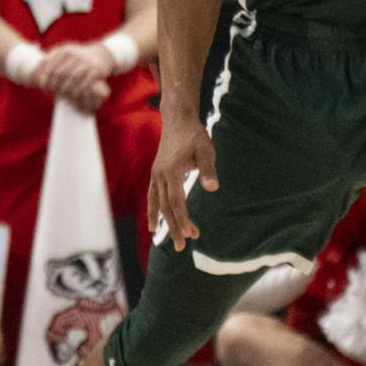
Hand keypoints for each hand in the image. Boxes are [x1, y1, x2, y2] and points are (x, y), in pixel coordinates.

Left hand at [32, 41, 112, 109]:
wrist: (101, 54)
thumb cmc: (79, 56)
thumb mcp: (65, 52)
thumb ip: (51, 57)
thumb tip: (38, 63)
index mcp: (64, 50)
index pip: (50, 66)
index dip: (44, 78)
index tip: (42, 87)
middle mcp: (75, 54)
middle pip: (59, 74)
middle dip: (54, 86)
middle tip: (52, 93)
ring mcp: (86, 61)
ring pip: (71, 79)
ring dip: (65, 90)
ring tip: (63, 96)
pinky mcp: (96, 69)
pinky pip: (85, 83)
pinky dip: (78, 90)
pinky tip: (75, 95)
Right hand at [150, 114, 218, 251]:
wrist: (178, 118)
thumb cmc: (194, 134)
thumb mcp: (206, 149)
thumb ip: (208, 169)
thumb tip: (213, 188)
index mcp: (172, 172)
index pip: (177, 202)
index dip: (183, 219)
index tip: (191, 234)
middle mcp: (160, 176)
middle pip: (167, 207)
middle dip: (174, 227)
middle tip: (182, 246)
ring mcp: (156, 175)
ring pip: (159, 204)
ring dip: (165, 222)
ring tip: (169, 241)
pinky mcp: (156, 173)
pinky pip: (152, 196)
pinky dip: (152, 211)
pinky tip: (153, 225)